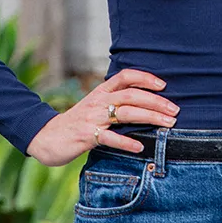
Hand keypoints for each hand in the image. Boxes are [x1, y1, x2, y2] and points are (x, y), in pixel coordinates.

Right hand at [27, 69, 177, 166]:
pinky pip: (110, 138)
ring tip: (168, 125)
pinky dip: (126, 142)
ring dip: (150, 118)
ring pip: (126, 113)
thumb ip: (115, 102)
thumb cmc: (77, 122)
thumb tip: (145, 102)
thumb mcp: (95, 106)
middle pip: (132, 95)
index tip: (163, 85)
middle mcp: (98, 101)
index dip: (146, 78)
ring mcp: (93, 118)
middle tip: (175, 110)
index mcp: (101, 91)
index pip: (125, 76)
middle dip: (157, 102)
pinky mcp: (86, 136)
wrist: (46, 137)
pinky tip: (140, 146)